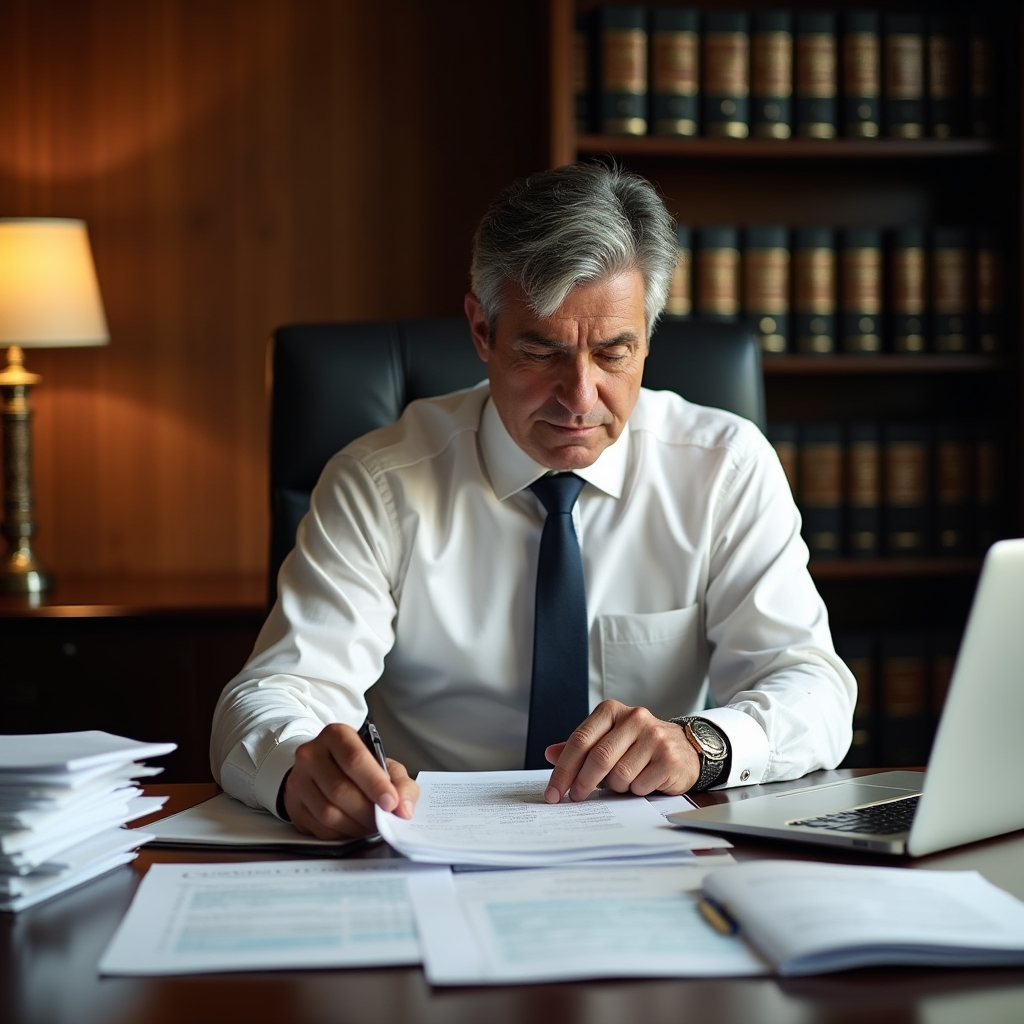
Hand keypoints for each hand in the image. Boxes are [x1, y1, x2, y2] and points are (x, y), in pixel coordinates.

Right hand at [283, 723, 419, 838]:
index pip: (354, 760)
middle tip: (383, 820)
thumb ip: (400, 783)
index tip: (391, 803)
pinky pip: (318, 827)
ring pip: (328, 812)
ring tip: (370, 824)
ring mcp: (298, 780)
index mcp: (336, 735)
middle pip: (340, 790)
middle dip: (367, 811)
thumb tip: (403, 809)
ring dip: (355, 825)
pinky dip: (341, 833)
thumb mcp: (384, 765)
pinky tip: (352, 827)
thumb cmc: (357, 766)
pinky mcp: (293, 804)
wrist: (323, 767)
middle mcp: (311, 754)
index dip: (375, 784)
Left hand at [542, 700, 699, 803]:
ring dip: (616, 787)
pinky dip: (636, 790)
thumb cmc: (639, 746)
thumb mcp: (608, 739)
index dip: (563, 769)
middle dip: (582, 783)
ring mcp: (654, 737)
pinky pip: (640, 785)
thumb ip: (581, 747)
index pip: (580, 740)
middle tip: (576, 798)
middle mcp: (633, 718)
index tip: (553, 792)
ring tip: (624, 781)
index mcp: (611, 711)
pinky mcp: (669, 757)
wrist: (685, 748)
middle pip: (598, 757)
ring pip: (620, 775)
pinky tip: (643, 781)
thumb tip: (550, 754)